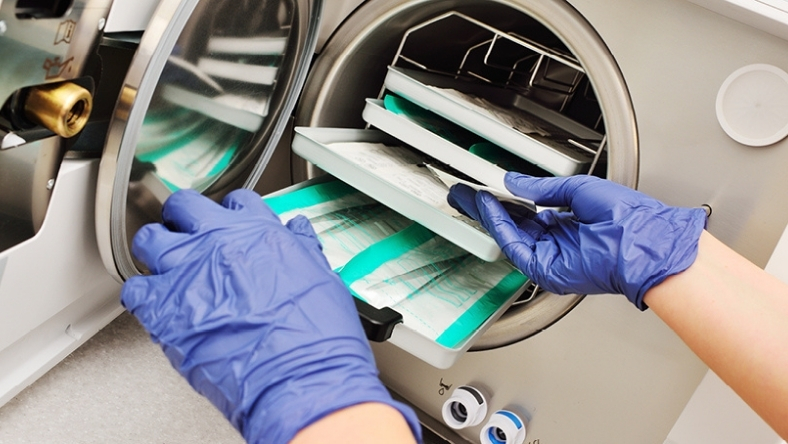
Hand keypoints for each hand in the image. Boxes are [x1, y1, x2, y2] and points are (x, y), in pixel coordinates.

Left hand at [121, 189, 419, 443]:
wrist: (298, 377)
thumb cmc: (315, 336)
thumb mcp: (322, 278)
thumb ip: (302, 248)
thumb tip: (297, 232)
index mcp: (259, 232)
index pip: (235, 201)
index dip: (230, 211)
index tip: (227, 222)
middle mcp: (218, 242)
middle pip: (184, 207)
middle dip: (182, 218)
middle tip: (184, 233)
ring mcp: (186, 271)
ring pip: (150, 240)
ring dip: (155, 250)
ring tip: (163, 265)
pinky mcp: (163, 308)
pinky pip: (134, 289)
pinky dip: (140, 295)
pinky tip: (152, 304)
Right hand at [448, 173, 706, 308]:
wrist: (644, 242)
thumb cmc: (629, 218)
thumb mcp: (579, 191)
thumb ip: (543, 188)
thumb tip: (515, 182)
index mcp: (569, 224)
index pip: (528, 212)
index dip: (506, 199)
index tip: (488, 187)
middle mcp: (557, 242)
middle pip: (513, 225)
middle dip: (488, 209)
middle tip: (466, 194)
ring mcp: (551, 257)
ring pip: (509, 236)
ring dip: (488, 216)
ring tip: (470, 197)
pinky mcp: (546, 269)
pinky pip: (515, 246)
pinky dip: (500, 226)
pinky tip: (489, 208)